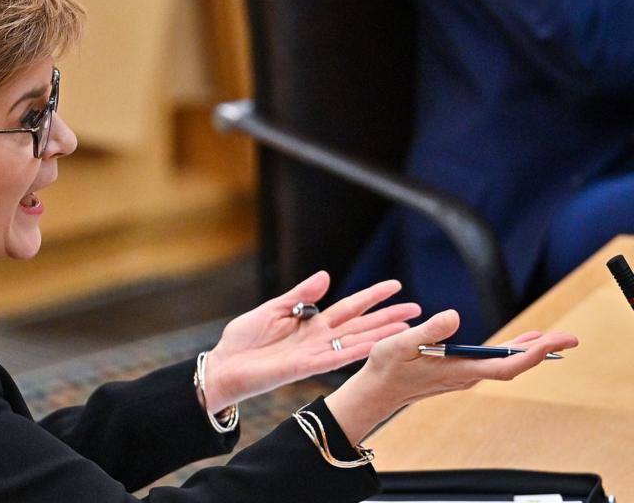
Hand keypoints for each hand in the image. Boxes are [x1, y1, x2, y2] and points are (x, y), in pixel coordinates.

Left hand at [202, 271, 419, 412]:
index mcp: (311, 323)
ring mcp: (315, 353)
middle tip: (417, 309)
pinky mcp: (305, 367)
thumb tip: (326, 275)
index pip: (349, 307)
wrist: (224, 365)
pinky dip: (356, 351)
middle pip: (360, 324)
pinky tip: (376, 345)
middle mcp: (319, 339)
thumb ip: (301, 294)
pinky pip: (336, 357)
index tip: (395, 286)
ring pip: (356, 341)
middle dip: (388, 317)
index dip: (372, 296)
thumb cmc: (244, 339)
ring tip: (409, 327)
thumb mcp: (273, 309)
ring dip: (382, 335)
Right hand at [326, 310, 578, 443]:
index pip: (504, 366)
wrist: (376, 393)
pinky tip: (520, 343)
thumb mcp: (400, 344)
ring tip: (552, 338)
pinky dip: (511, 352)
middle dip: (543, 351)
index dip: (530, 355)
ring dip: (529, 351)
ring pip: (506, 364)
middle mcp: (466, 376)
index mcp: (458, 370)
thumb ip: (429, 331)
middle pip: (513, 365)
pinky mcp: (459, 373)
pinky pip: (494, 363)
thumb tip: (454, 316)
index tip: (549, 342)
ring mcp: (464, 376)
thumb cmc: (385, 369)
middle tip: (570, 339)